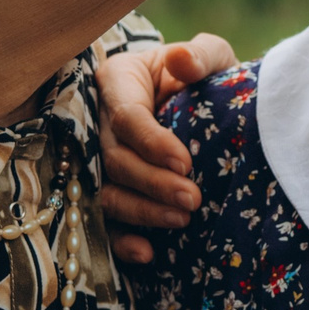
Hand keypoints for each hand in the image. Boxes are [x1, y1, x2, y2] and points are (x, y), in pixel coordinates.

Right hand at [97, 35, 235, 263]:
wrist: (200, 104)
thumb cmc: (201, 75)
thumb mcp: (209, 56)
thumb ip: (201, 55)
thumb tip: (182, 59)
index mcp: (118, 82)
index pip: (126, 116)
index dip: (151, 142)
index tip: (185, 163)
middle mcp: (99, 122)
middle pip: (114, 159)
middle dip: (152, 183)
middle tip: (192, 199)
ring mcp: (98, 160)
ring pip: (106, 192)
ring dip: (141, 212)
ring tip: (182, 221)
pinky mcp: (107, 190)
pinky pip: (104, 221)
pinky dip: (121, 241)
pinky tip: (148, 253)